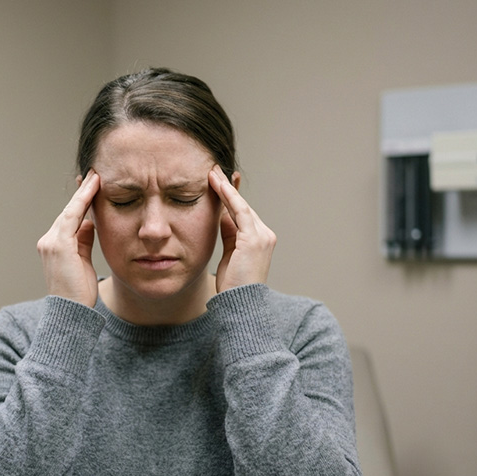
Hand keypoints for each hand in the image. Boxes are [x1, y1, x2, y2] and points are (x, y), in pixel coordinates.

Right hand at [36, 170, 100, 306]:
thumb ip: (84, 241)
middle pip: (69, 211)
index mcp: (55, 246)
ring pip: (70, 211)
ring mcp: (51, 242)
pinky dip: (82, 201)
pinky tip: (93, 189)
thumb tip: (91, 224)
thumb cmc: (78, 293)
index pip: (70, 218)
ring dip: (84, 193)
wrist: (71, 313)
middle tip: (95, 174)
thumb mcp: (83, 262)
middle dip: (82, 193)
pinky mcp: (58, 245)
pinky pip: (71, 217)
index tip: (91, 184)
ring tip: (96, 176)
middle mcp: (49, 241)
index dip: (81, 201)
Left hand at [208, 165, 275, 292]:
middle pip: (243, 206)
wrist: (240, 304)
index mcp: (259, 240)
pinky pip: (240, 211)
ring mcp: (262, 236)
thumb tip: (221, 215)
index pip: (243, 212)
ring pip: (241, 205)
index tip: (220, 180)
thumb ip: (229, 234)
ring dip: (226, 187)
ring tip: (212, 172)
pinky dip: (229, 196)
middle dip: (228, 187)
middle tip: (213, 170)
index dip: (231, 196)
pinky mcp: (255, 239)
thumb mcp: (229, 255)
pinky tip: (217, 184)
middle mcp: (265, 235)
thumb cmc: (233, 285)